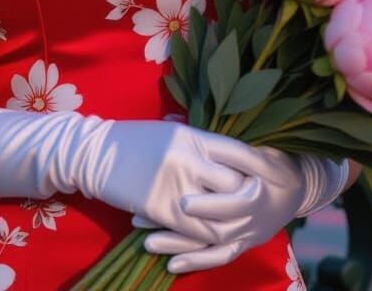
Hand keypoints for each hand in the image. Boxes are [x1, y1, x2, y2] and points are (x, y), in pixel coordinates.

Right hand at [0, 110, 266, 244]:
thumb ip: (196, 141)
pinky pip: (194, 229)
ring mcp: (175, 183)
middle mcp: (189, 158)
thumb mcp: (168, 132)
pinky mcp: (159, 207)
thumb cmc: (132, 140)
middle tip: (261, 208)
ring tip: (244, 228)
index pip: (239, 152)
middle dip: (250, 198)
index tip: (276, 175)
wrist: (95, 153)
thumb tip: (222, 148)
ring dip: (232, 222)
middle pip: (235, 184)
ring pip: (219, 212)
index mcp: (193, 136)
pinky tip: (214, 240)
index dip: (261, 166)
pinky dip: (208, 238)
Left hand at [133, 147, 347, 273]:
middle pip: (213, 229)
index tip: (182, 203)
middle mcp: (252, 221)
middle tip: (145, 223)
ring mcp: (247, 236)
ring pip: (211, 246)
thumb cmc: (277, 162)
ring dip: (179, 247)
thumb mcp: (261, 151)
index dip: (208, 205)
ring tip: (148, 243)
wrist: (301, 187)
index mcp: (258, 195)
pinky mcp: (244, 244)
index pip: (231, 204)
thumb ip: (232, 149)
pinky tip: (172, 266)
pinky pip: (220, 258)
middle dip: (178, 229)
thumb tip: (196, 137)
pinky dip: (197, 263)